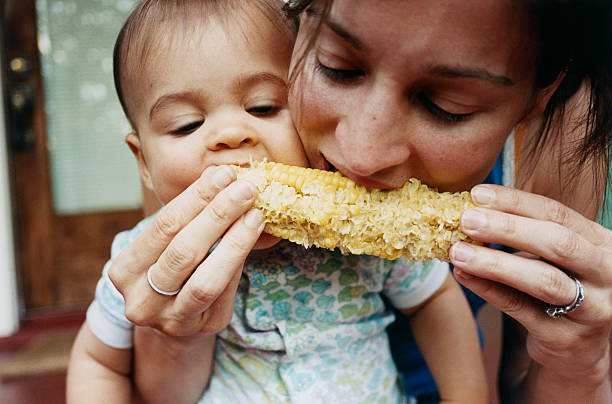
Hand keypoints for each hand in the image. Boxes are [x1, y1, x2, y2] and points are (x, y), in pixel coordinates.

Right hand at [108, 165, 264, 338]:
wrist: (174, 324)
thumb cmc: (171, 271)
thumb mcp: (166, 245)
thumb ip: (188, 216)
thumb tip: (220, 176)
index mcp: (125, 271)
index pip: (163, 226)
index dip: (196, 198)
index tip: (223, 175)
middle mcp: (142, 300)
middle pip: (183, 251)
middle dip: (217, 215)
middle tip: (245, 189)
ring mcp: (171, 320)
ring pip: (205, 279)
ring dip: (234, 241)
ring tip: (254, 213)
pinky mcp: (202, 328)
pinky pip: (224, 292)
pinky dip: (239, 260)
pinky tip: (253, 236)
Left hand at [449, 185, 610, 393]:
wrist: (581, 348)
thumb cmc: (562, 285)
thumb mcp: (557, 256)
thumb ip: (526, 234)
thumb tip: (472, 210)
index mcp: (601, 243)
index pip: (558, 213)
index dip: (515, 202)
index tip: (477, 194)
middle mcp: (605, 273)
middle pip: (557, 243)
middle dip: (507, 228)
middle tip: (466, 219)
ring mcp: (591, 308)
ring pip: (542, 280)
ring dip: (495, 263)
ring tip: (458, 251)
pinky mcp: (565, 337)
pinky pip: (521, 309)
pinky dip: (488, 289)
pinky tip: (463, 275)